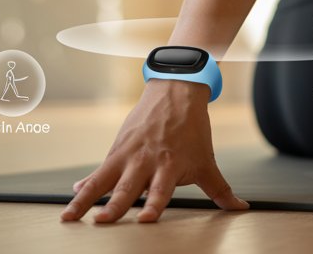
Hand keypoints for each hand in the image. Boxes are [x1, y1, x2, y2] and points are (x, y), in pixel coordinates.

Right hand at [60, 79, 248, 222]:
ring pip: (104, 180)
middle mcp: (147, 161)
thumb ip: (221, 190)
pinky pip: (100, 169)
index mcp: (170, 165)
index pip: (162, 191)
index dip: (154, 205)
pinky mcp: (117, 149)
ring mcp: (129, 155)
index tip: (145, 220)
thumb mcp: (207, 161)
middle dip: (114, 206)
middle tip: (101, 220)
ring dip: (87, 198)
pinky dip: (87, 182)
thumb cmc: (192, 130)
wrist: (176, 91)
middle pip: (128, 188)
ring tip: (71, 215)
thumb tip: (241, 209)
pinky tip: (76, 191)